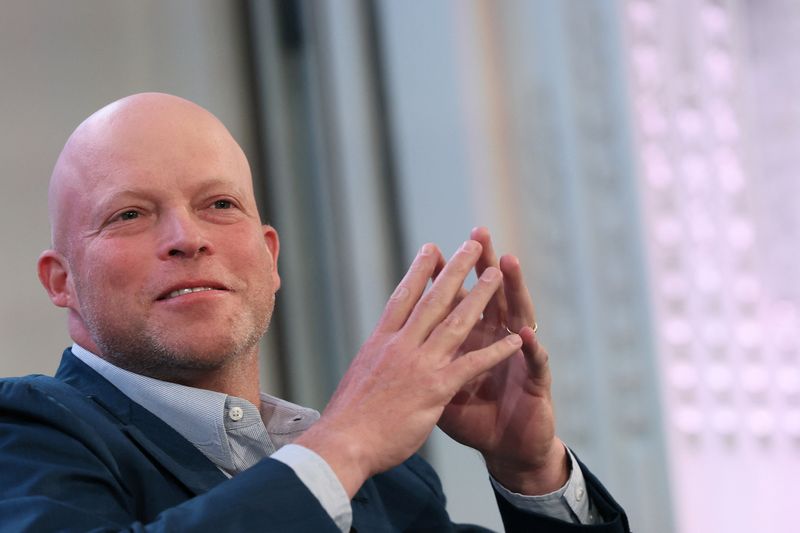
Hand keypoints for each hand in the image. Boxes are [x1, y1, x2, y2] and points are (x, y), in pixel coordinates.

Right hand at [295, 240, 522, 496]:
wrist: (343, 442)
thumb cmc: (347, 417)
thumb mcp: (359, 375)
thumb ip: (376, 360)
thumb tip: (378, 352)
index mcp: (380, 341)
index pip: (402, 298)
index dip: (419, 272)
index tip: (431, 249)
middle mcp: (400, 346)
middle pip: (432, 300)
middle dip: (454, 270)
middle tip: (472, 245)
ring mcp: (418, 365)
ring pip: (454, 322)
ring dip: (478, 296)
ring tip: (495, 274)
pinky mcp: (435, 389)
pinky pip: (471, 364)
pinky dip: (495, 351)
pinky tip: (514, 340)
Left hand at [437, 227, 567, 495]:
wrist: (507, 449)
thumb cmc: (474, 419)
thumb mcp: (439, 391)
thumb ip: (425, 364)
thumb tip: (395, 345)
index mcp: (472, 342)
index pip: (459, 302)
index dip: (448, 278)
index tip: (433, 250)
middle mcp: (497, 342)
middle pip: (490, 297)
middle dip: (483, 265)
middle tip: (478, 234)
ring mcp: (519, 358)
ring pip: (518, 317)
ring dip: (514, 290)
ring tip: (508, 263)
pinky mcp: (537, 383)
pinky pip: (536, 362)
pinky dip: (531, 348)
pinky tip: (526, 333)